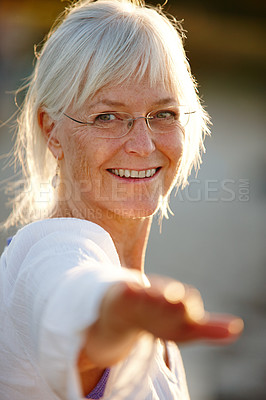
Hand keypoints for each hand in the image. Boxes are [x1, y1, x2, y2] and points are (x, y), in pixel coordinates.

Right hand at [82, 276, 242, 366]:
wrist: (127, 310)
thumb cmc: (160, 318)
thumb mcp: (186, 328)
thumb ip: (210, 328)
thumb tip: (237, 327)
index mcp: (177, 300)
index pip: (187, 303)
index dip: (190, 310)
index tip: (194, 315)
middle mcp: (161, 293)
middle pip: (169, 295)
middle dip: (174, 299)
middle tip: (182, 301)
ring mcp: (141, 293)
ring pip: (148, 293)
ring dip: (154, 294)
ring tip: (161, 296)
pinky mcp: (123, 294)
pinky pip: (126, 292)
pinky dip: (128, 290)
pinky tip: (127, 289)